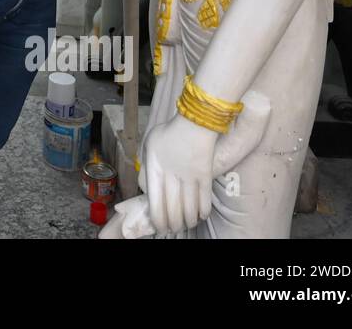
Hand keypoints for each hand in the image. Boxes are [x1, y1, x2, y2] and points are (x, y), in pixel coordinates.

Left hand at [140, 113, 218, 234]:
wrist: (195, 122)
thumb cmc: (169, 132)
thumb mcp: (148, 145)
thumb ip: (145, 165)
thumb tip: (145, 185)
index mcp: (155, 170)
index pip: (156, 203)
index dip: (158, 219)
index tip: (159, 226)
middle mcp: (172, 177)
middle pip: (173, 210)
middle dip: (172, 224)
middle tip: (172, 229)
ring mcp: (190, 178)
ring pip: (189, 209)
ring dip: (188, 221)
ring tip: (185, 224)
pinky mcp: (206, 177)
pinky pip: (205, 201)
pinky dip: (202, 212)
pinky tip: (200, 216)